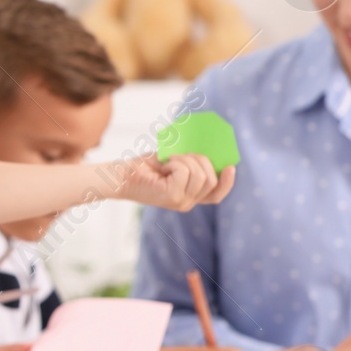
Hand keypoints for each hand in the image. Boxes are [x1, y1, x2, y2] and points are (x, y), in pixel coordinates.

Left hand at [116, 154, 234, 210]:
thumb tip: (209, 148)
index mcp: (189, 196)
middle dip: (200, 160)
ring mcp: (180, 202)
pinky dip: (176, 162)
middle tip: (179, 156)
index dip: (227, 183)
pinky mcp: (171, 196)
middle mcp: (187, 202)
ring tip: (168, 161)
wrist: (120, 176)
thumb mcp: (172, 161)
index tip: (231, 167)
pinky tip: (163, 165)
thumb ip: (191, 160)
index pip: (216, 195)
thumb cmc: (144, 167)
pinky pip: (185, 172)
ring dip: (185, 160)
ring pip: (200, 175)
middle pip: (211, 180)